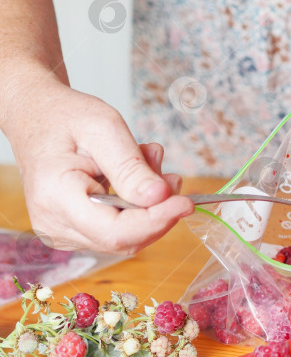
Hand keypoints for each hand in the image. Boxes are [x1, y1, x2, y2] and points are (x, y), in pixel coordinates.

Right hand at [3, 77, 194, 254]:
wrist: (37, 116)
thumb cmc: (65, 117)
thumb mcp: (103, 128)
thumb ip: (131, 166)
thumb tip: (160, 197)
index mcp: (56, 197)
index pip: (115, 231)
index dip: (157, 221)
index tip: (186, 203)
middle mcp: (55, 224)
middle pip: (125, 239)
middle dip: (158, 211)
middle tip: (170, 174)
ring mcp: (64, 231)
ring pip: (127, 236)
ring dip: (150, 205)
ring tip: (149, 162)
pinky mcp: (77, 231)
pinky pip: (120, 228)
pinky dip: (139, 205)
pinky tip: (138, 176)